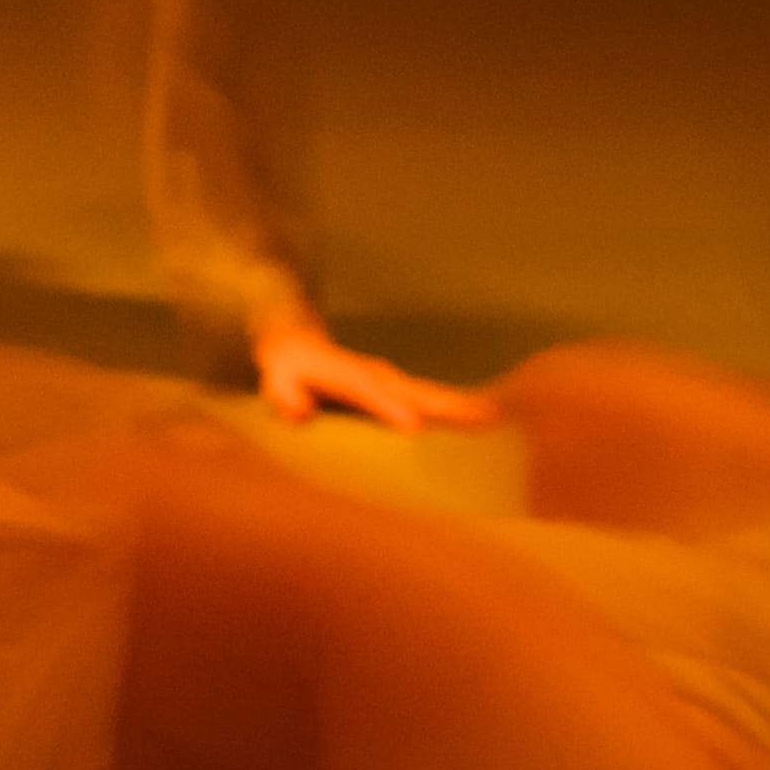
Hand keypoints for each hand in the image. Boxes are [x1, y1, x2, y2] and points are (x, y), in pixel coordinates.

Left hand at [240, 302, 501, 435]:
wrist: (297, 343)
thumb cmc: (286, 369)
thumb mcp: (276, 381)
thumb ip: (285, 396)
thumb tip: (299, 412)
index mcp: (349, 378)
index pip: (372, 394)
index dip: (391, 409)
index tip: (415, 426)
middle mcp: (377, 376)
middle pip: (417, 393)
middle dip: (448, 406)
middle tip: (482, 418)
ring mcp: (391, 380)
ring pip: (431, 394)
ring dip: (462, 406)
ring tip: (493, 417)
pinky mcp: (397, 387)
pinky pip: (429, 397)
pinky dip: (455, 406)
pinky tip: (479, 416)